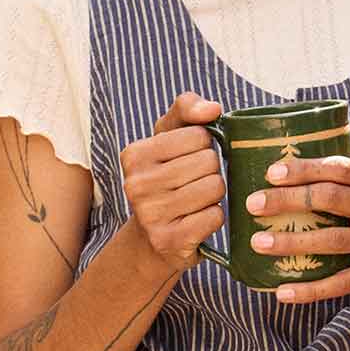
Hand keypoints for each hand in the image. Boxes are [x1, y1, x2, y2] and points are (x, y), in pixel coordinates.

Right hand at [121, 92, 226, 276]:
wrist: (151, 239)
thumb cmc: (166, 179)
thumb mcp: (168, 137)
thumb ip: (187, 109)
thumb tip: (213, 109)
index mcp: (134, 155)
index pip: (199, 135)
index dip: (203, 146)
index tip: (187, 159)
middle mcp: (136, 185)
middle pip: (209, 162)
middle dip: (210, 171)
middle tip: (193, 183)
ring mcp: (151, 215)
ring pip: (214, 188)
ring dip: (214, 194)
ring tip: (196, 201)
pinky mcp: (170, 241)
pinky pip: (215, 216)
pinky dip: (214, 217)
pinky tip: (197, 220)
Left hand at [245, 152, 349, 303]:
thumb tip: (311, 173)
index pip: (337, 167)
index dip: (303, 168)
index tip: (272, 171)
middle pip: (326, 199)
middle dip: (286, 200)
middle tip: (253, 204)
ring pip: (327, 240)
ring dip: (289, 241)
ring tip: (258, 242)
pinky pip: (339, 283)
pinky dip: (308, 290)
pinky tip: (282, 292)